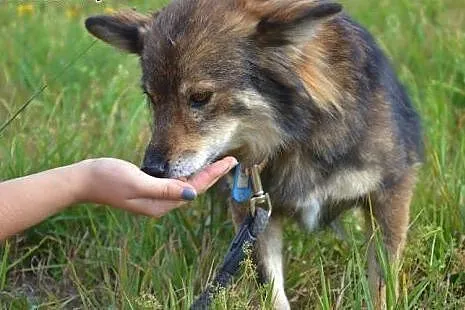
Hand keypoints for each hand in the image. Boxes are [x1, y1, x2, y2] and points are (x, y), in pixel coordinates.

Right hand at [76, 157, 237, 216]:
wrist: (84, 180)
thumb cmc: (108, 178)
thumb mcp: (137, 182)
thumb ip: (165, 188)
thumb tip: (192, 193)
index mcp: (160, 204)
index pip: (194, 188)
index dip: (213, 175)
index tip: (229, 162)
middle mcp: (161, 203)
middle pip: (194, 188)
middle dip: (213, 174)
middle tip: (230, 161)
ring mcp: (154, 197)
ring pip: (185, 185)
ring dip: (202, 174)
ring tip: (218, 164)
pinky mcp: (148, 189)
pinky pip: (174, 183)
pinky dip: (186, 174)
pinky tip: (192, 167)